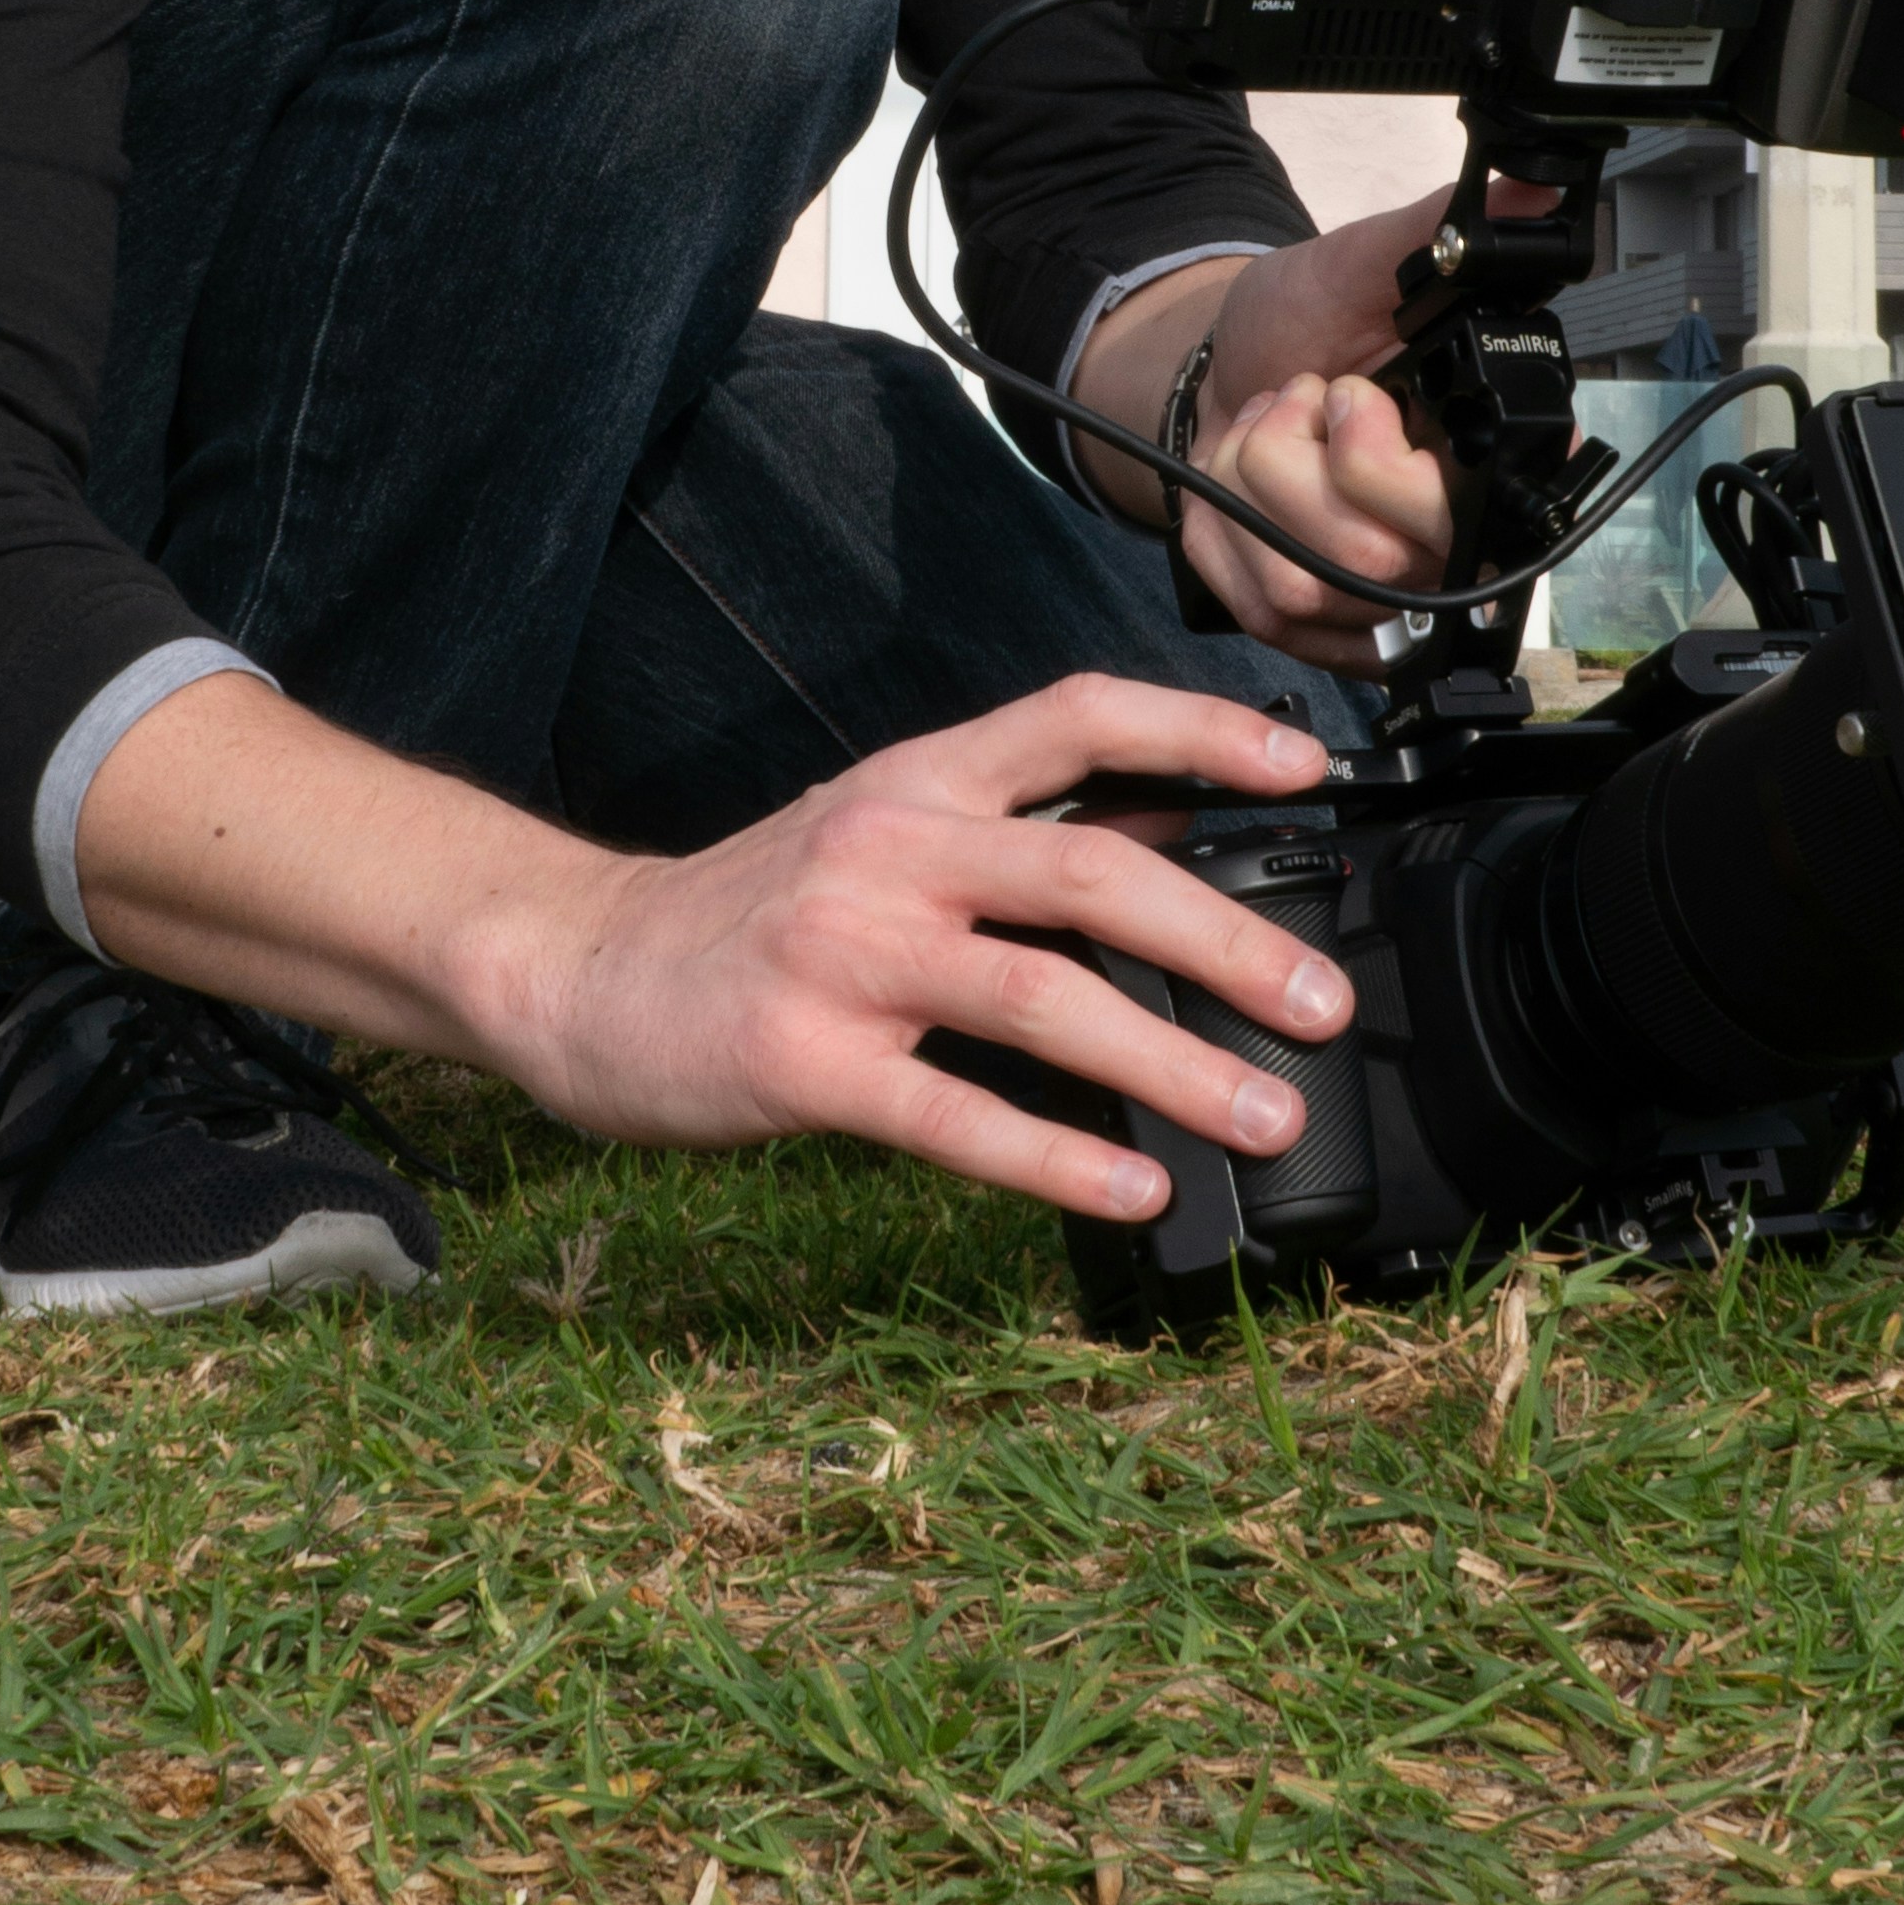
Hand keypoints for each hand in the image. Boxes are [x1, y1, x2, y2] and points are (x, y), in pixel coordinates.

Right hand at [502, 675, 1355, 1224]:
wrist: (581, 970)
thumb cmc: (755, 909)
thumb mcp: (883, 834)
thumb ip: (1014, 835)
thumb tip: (1176, 842)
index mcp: (921, 778)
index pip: (1078, 714)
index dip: (1197, 732)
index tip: (1305, 770)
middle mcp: (892, 848)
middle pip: (1089, 872)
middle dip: (1226, 940)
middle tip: (1321, 1006)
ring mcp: (846, 953)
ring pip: (1043, 997)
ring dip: (1172, 1062)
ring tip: (1261, 1114)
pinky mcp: (808, 1062)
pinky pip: (957, 1115)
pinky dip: (1061, 1156)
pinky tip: (1135, 1189)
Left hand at [1077, 184, 1568, 668]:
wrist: (1228, 374)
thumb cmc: (1304, 323)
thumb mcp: (1362, 264)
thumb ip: (1443, 230)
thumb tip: (1533, 186)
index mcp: (1495, 455)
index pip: (1475, 514)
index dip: (1381, 457)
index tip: (1348, 391)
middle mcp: (1456, 539)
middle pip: (1375, 558)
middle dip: (1295, 459)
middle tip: (1300, 400)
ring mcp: (1390, 597)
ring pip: (1309, 587)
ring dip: (1253, 487)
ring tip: (1269, 432)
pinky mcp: (1326, 627)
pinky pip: (1264, 612)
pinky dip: (1223, 534)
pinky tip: (1236, 486)